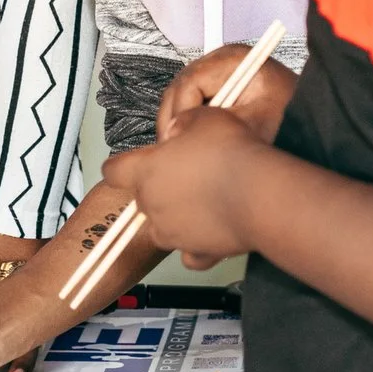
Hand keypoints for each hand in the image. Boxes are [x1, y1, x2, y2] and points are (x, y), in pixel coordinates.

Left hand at [103, 106, 267, 268]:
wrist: (259, 193)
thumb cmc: (231, 153)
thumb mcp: (203, 118)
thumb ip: (182, 123)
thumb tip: (177, 129)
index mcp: (146, 171)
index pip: (113, 171)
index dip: (121, 166)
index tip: (129, 165)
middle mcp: (153, 205)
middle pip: (142, 198)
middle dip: (158, 188)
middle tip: (186, 174)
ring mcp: (173, 233)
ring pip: (162, 227)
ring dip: (175, 216)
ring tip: (203, 202)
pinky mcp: (197, 252)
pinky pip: (189, 253)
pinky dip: (197, 246)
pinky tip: (211, 232)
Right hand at [157, 42, 297, 143]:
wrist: (313, 122)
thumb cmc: (291, 120)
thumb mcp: (251, 124)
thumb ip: (212, 124)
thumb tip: (176, 130)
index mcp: (234, 58)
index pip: (190, 81)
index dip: (181, 112)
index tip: (179, 139)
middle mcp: (224, 60)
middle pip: (181, 87)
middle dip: (174, 118)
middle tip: (173, 148)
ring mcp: (221, 73)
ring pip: (182, 96)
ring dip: (179, 122)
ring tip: (182, 149)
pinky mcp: (221, 88)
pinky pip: (193, 103)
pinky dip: (190, 123)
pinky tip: (193, 143)